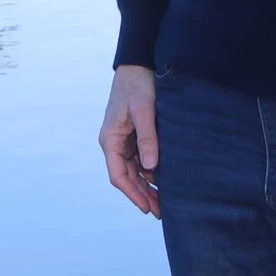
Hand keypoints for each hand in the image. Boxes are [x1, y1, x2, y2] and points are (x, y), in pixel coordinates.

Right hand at [98, 64, 160, 216]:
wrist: (138, 63)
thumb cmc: (139, 84)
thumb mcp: (144, 110)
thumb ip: (147, 138)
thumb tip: (151, 168)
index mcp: (110, 139)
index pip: (118, 175)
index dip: (133, 194)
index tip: (147, 208)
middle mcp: (114, 142)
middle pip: (127, 176)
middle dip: (143, 195)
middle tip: (161, 212)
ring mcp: (124, 139)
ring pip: (134, 170)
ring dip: (147, 186)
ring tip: (164, 202)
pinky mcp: (134, 134)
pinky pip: (141, 159)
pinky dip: (151, 172)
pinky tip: (164, 180)